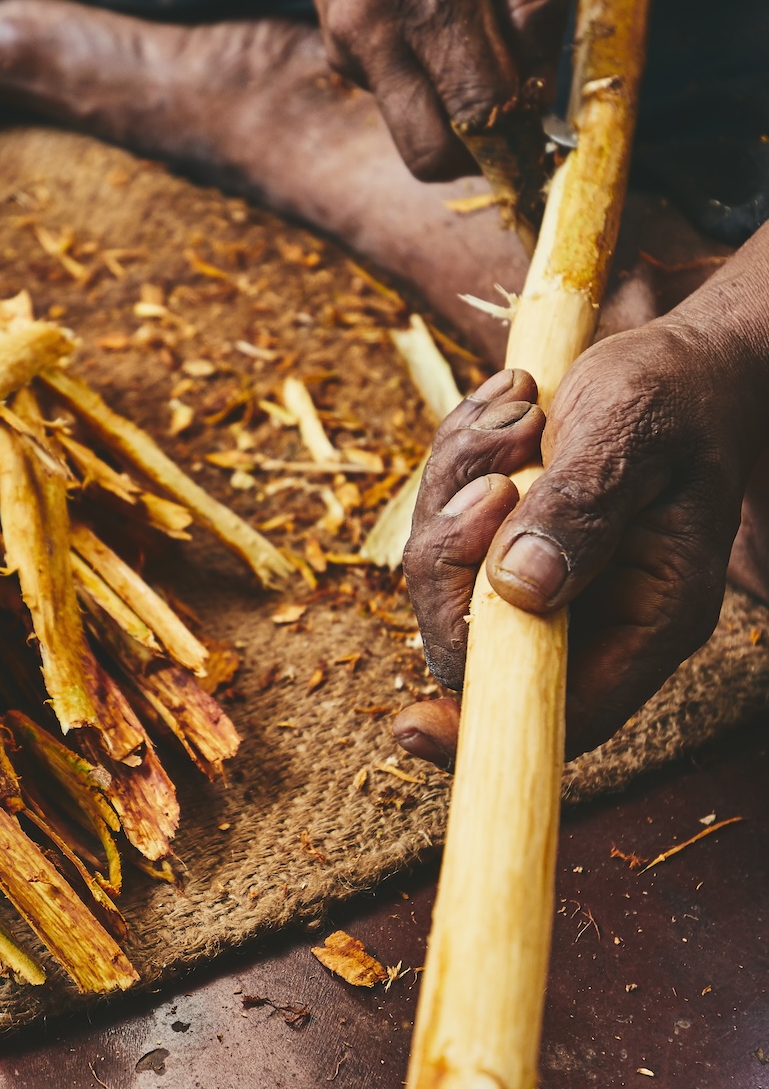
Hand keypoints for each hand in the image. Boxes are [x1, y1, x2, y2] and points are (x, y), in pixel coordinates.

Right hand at [295, 0, 562, 178]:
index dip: (517, 134)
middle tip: (512, 115)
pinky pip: (391, 90)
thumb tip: (536, 88)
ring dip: (450, 111)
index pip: (477, 116)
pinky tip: (434, 17)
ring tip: (475, 39)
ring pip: (410, 126)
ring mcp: (345, 44)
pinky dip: (425, 76)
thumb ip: (535, 2)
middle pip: (429, 155)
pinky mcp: (334, 45)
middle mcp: (373, 34)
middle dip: (476, 152)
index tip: (543, 121)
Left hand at [397, 306, 768, 765]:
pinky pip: (442, 521)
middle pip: (473, 640)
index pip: (563, 712)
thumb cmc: (676, 396)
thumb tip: (521, 588)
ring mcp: (542, 578)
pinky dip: (456, 463)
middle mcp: (591, 612)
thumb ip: (583, 506)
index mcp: (649, 613)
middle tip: (498, 473)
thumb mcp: (634, 433)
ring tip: (520, 413)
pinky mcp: (506, 540)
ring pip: (446, 574)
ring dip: (457, 484)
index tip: (408, 725)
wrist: (681, 363)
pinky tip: (505, 409)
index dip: (482, 726)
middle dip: (455, 552)